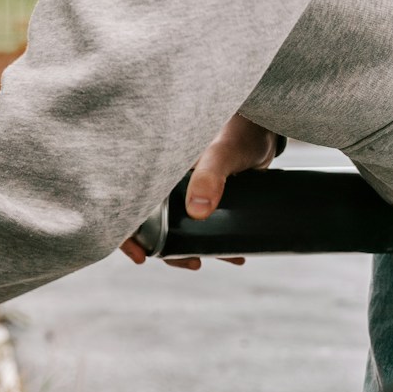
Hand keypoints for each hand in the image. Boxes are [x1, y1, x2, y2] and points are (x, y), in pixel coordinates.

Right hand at [119, 114, 280, 270]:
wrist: (265, 128)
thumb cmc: (239, 130)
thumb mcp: (222, 153)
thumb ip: (210, 176)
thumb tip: (197, 212)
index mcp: (156, 168)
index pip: (128, 203)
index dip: (127, 234)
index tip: (141, 256)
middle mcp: (165, 181)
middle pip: (151, 223)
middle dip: (168, 250)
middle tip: (192, 263)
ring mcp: (184, 191)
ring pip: (176, 228)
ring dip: (192, 248)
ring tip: (218, 258)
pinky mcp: (203, 197)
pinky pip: (198, 225)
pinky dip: (212, 241)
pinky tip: (233, 252)